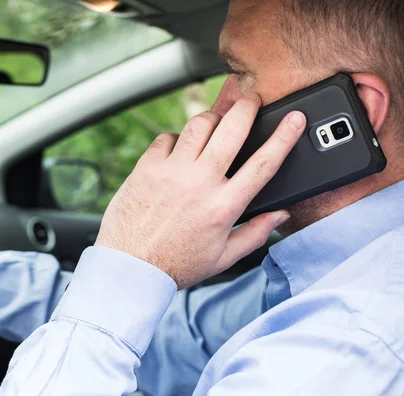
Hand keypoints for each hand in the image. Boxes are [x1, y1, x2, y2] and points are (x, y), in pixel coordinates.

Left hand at [95, 93, 305, 288]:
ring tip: (215, 122)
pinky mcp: (146, 168)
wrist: (130, 266)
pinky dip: (176, 139)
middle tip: (251, 99)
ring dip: (212, 118)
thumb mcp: (223, 258)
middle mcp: (199, 183)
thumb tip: (281, 215)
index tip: (295, 118)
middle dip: (247, 106)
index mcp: (223, 207)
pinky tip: (178, 151)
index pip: (263, 164)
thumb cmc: (176, 264)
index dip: (284, 137)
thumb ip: (256, 234)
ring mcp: (171, 172)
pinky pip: (167, 137)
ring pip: (198, 124)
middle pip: (231, 130)